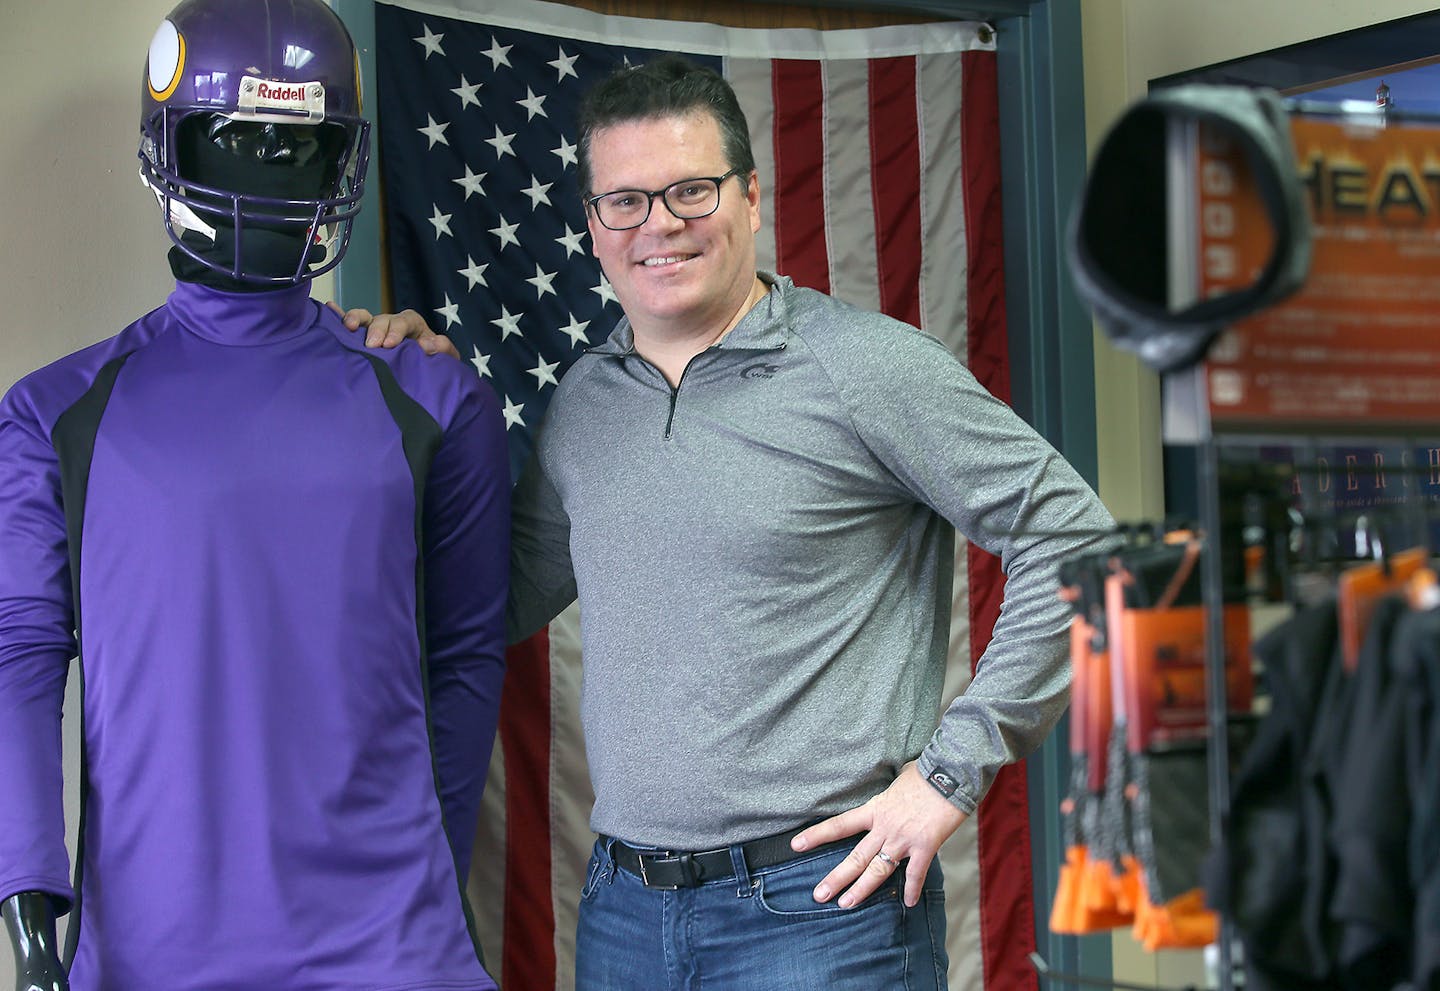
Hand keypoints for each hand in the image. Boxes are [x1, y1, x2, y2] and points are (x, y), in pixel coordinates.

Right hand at [327, 302, 460, 358]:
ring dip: (355, 320)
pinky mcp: (361, 341)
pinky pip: (348, 326)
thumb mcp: (445, 360)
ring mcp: (374, 331)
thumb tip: (433, 343)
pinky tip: (328, 309)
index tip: (390, 344)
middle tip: (372, 345)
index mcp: (412, 326)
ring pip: (363, 319)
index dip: (397, 330)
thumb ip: (443, 350)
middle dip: (376, 329)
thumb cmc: (434, 366)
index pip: (405, 320)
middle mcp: (392, 325)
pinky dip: (338, 316)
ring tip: (348, 327)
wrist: (424, 380)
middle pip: (382, 319)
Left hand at [791, 761, 967, 908]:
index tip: (796, 845)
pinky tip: (909, 903)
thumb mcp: (898, 777)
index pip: (839, 825)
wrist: (949, 776)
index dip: (816, 836)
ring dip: (861, 890)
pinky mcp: (925, 847)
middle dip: (836, 878)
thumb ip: (892, 790)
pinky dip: (912, 889)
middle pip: (855, 858)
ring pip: (878, 871)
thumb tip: (897, 783)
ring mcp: (904, 840)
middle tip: (818, 895)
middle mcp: (884, 828)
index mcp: (875, 809)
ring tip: (846, 905)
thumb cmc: (925, 772)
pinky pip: (915, 874)